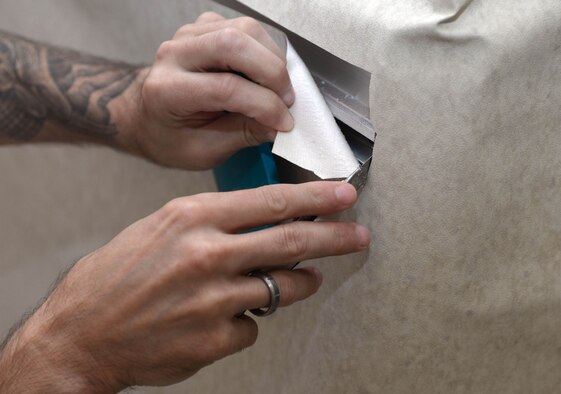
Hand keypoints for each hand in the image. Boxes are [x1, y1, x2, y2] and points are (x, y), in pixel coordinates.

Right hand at [0, 182, 368, 391]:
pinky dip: (247, 319)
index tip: (341, 196)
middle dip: (334, 238)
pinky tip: (222, 317)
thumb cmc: (115, 277)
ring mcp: (214, 299)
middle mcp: (207, 254)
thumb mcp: (160, 228)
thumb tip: (262, 220)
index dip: (315, 198)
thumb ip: (213, 222)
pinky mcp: (216, 338)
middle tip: (358, 235)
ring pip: (284, 288)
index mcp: (192, 218)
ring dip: (299, 283)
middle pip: (290, 242)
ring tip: (303, 278)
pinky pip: (253, 324)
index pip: (271, 201)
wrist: (81, 333)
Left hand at [124, 12, 294, 169]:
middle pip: (234, 44)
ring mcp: (190, 35)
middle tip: (287, 101)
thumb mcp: (205, 151)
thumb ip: (243, 135)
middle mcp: (175, 54)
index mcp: (168, 90)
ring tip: (279, 90)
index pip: (226, 88)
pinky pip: (245, 28)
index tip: (284, 123)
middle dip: (272, 73)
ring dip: (272, 59)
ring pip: (245, 29)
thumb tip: (280, 123)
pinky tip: (265, 75)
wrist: (147, 117)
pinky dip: (265, 50)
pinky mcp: (205, 27)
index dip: (264, 105)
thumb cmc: (172, 137)